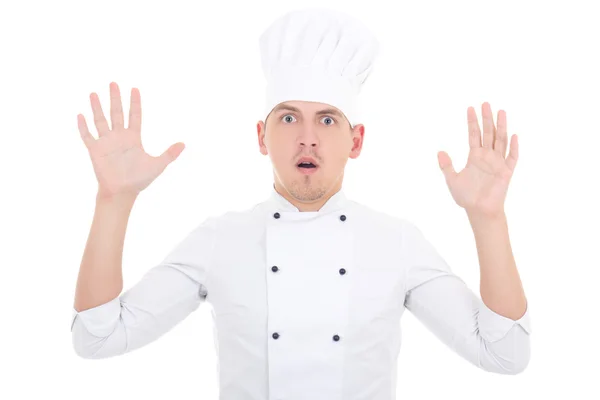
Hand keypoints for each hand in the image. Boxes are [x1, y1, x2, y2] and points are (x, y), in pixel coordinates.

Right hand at [78, 82, 184, 199]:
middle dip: (115, 98)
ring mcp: (106, 143)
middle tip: (114, 82)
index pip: (134, 116)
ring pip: (100, 120)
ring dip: (97, 107)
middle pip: (116, 113)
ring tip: (94, 93)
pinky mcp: (95, 151)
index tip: (135, 88)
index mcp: (133, 138)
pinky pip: (87, 136)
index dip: (135, 103)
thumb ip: (170, 153)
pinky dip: (83, 126)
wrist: (123, 192)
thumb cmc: (140, 180)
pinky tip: (80, 115)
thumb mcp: (158, 165)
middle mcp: (119, 137)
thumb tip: (184, 144)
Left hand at [437, 102, 517, 217]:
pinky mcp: (506, 172)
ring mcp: (498, 163)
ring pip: (501, 140)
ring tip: (501, 111)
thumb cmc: (466, 197)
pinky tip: (514, 135)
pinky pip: (512, 157)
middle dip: (487, 118)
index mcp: (475, 157)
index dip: (472, 122)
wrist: (479, 211)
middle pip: (488, 133)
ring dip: (501, 126)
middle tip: (485, 103)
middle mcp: (487, 157)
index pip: (474, 135)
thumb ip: (446, 165)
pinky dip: (513, 147)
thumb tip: (439, 151)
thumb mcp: (452, 179)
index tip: (470, 108)